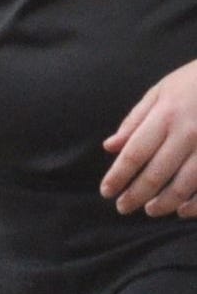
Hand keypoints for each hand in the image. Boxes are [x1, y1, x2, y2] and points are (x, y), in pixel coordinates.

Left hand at [105, 64, 196, 214]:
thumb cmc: (194, 82)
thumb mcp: (160, 92)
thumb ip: (135, 120)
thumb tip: (110, 147)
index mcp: (166, 116)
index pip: (135, 153)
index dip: (118, 176)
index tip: (106, 192)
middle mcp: (188, 133)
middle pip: (157, 172)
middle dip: (137, 194)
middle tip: (123, 208)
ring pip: (185, 184)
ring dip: (166, 203)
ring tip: (151, 211)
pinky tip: (184, 211)